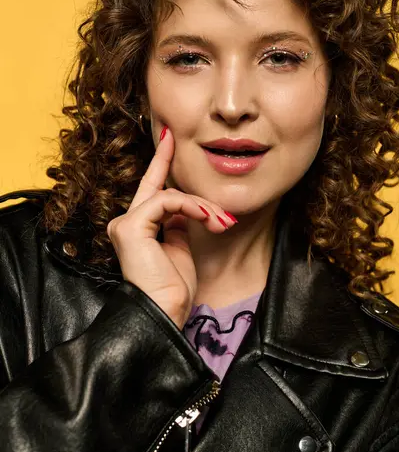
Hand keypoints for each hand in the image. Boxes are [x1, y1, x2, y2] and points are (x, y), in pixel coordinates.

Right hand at [106, 126, 237, 329]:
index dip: (160, 165)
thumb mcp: (180, 248)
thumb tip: (187, 207)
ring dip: (201, 206)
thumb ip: (178, 224)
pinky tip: (208, 219)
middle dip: (166, 159)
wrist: (165, 313)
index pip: (151, 191)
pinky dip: (191, 207)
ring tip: (220, 222)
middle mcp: (126, 223)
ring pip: (169, 195)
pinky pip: (167, 201)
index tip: (168, 141)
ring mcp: (125, 224)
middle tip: (173, 138)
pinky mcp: (130, 226)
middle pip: (155, 186)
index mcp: (138, 229)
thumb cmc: (173, 289)